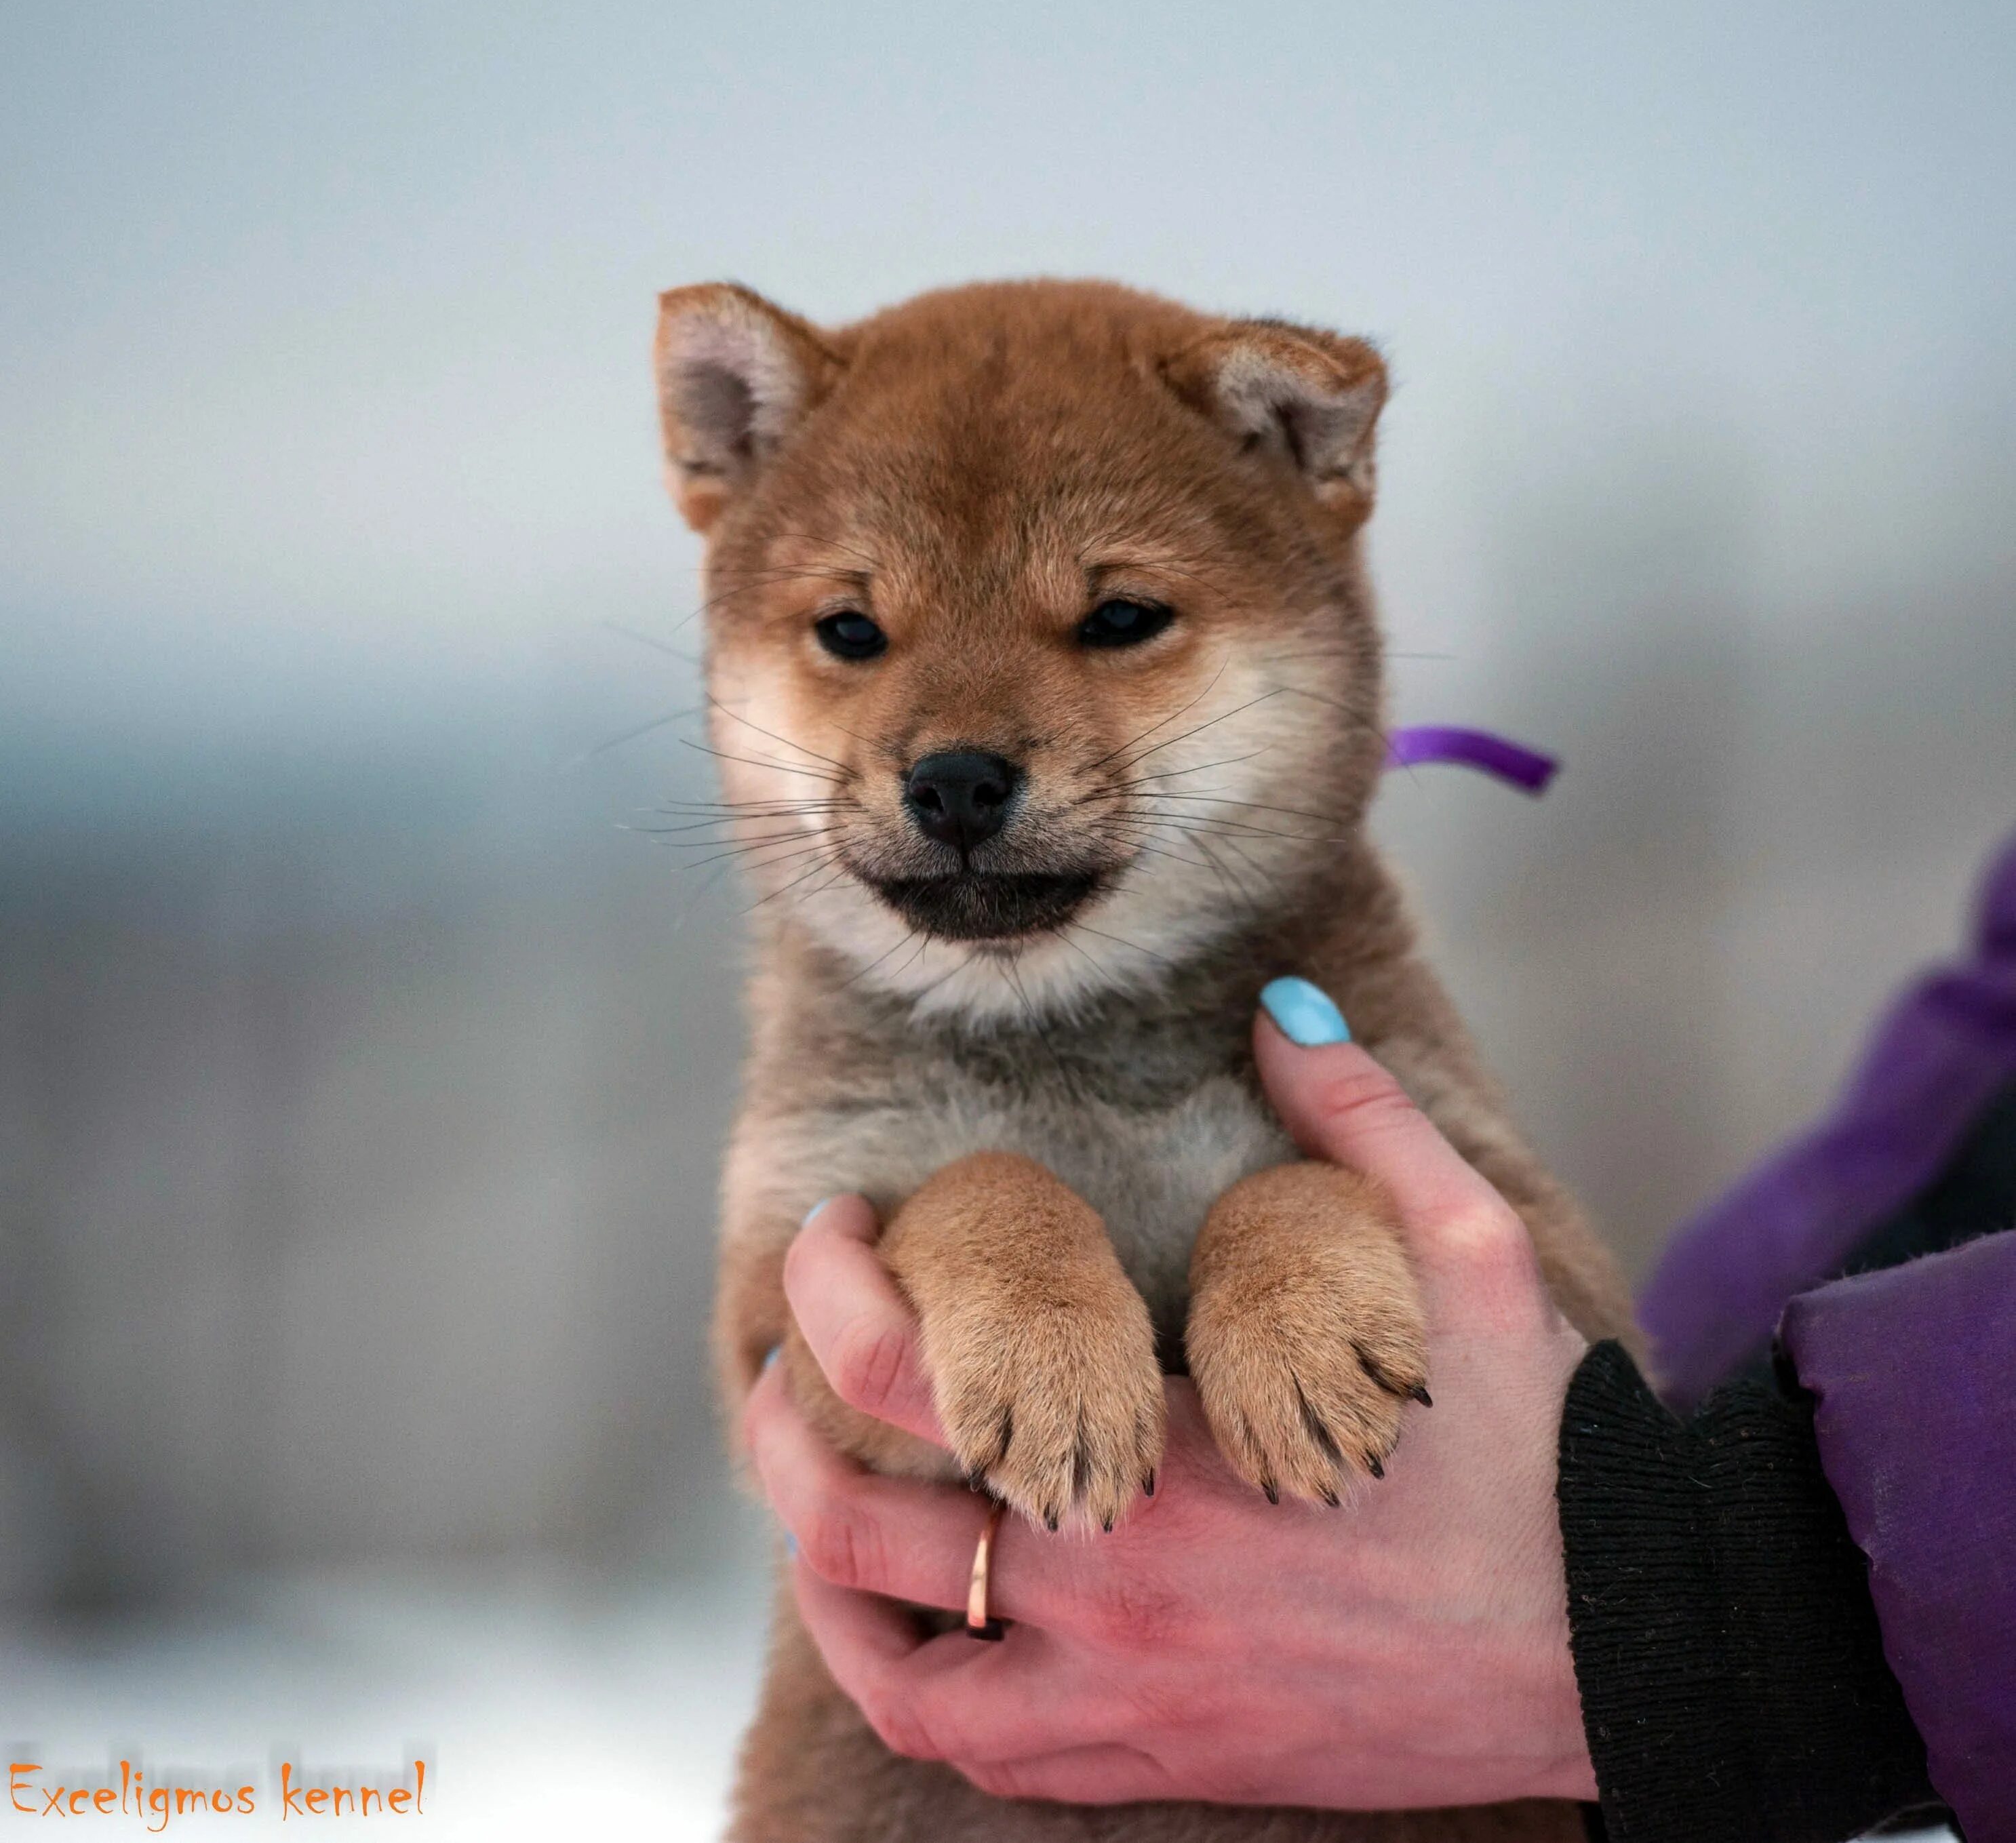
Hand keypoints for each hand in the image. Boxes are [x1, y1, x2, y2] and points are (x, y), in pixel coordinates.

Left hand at [742, 1000, 1597, 1807]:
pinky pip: (979, 1756)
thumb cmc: (1542, 1460)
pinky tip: (904, 1630)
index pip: (921, 1382)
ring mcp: (1135, 1707)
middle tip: (778, 1366)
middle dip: (783, 1435)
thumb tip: (1280, 1008)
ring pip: (895, 1675)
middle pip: (860, 1536)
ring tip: (808, 1500)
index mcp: (1165, 1466)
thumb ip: (1360, 1122)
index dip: (836, 1296)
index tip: (837, 1235)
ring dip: (820, 1582)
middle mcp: (1120, 1605)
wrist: (1621, 1652)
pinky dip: (907, 1693)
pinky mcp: (1167, 1765)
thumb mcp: (1470, 1255)